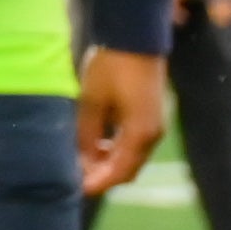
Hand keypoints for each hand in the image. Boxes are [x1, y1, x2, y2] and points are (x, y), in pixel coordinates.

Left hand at [79, 48, 167, 197]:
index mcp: (140, 135)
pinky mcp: (151, 117)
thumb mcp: (91, 101)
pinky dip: (116, 149)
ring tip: (81, 160)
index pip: (120, 172)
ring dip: (109, 162)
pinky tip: (96, 144)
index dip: (98, 183)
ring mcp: (155, 126)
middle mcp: (153, 135)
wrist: (135, 40)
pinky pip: (133, 143)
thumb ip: (87, 134)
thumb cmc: (111, 68)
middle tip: (76, 176)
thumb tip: (81, 161)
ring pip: (131, 157)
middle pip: (128, 169)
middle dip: (103, 176)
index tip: (77, 189)